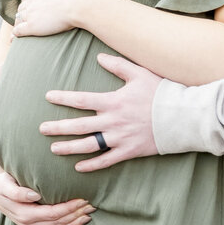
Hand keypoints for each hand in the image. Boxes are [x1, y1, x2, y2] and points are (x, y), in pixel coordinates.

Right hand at [0, 165, 93, 224]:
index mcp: (25, 214)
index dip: (70, 208)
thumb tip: (34, 196)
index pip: (53, 213)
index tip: (83, 199)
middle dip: (76, 215)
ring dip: (74, 224)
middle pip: (59, 223)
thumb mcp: (5, 184)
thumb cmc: (2, 183)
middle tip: (92, 205)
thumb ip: (17, 192)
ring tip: (89, 215)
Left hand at [13, 0, 93, 37]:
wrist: (79, 2)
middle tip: (24, 20)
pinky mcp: (32, 26)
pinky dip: (16, 34)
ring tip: (18, 31)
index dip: (28, 3)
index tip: (31, 8)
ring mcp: (30, 13)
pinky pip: (19, 30)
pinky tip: (14, 39)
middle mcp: (32, 0)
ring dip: (18, 24)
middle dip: (22, 13)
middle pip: (22, 8)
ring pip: (18, 19)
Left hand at [40, 53, 161, 170]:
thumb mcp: (140, 73)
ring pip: (89, 145)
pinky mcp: (129, 151)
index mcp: (113, 101)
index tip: (47, 97)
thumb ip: (118, 65)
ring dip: (69, 148)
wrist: (182, 117)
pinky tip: (78, 167)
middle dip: (58, 127)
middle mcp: (113, 121)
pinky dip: (92, 165)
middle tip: (41, 129)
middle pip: (79, 125)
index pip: (82, 99)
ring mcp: (120, 138)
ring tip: (53, 149)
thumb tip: (99, 57)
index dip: (63, 98)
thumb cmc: (162, 92)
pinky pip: (107, 160)